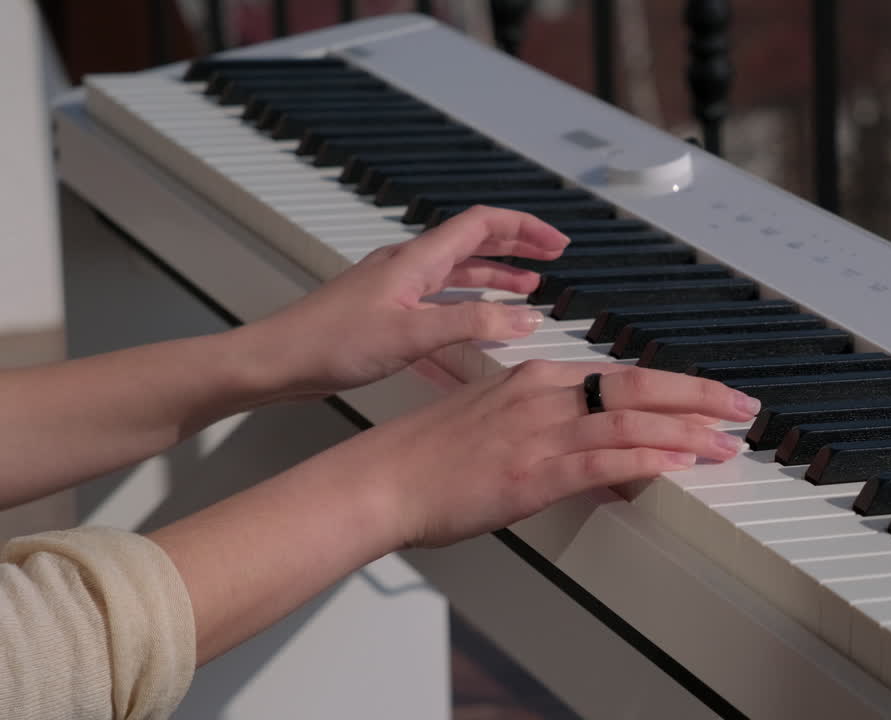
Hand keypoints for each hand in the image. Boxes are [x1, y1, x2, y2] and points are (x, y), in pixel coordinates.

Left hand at [234, 206, 567, 398]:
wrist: (277, 362)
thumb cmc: (330, 342)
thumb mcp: (413, 334)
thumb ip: (473, 325)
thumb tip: (527, 318)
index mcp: (417, 260)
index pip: (482, 225)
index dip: (524, 229)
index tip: (557, 243)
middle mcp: (408, 268)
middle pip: (473, 246)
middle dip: (516, 249)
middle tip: (551, 259)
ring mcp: (396, 291)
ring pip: (457, 278)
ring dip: (494, 282)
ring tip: (527, 294)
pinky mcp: (385, 317)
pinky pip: (438, 307)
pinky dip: (466, 315)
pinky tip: (477, 340)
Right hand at [317, 360, 761, 548]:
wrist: (381, 479)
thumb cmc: (428, 456)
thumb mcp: (495, 425)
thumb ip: (546, 428)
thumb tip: (589, 446)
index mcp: (537, 380)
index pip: (621, 375)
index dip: (675, 386)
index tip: (710, 395)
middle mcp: (544, 394)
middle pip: (640, 386)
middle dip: (700, 396)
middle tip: (743, 407)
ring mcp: (539, 432)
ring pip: (631, 419)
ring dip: (688, 430)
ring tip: (727, 441)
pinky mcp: (532, 472)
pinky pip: (601, 459)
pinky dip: (646, 458)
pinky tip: (678, 463)